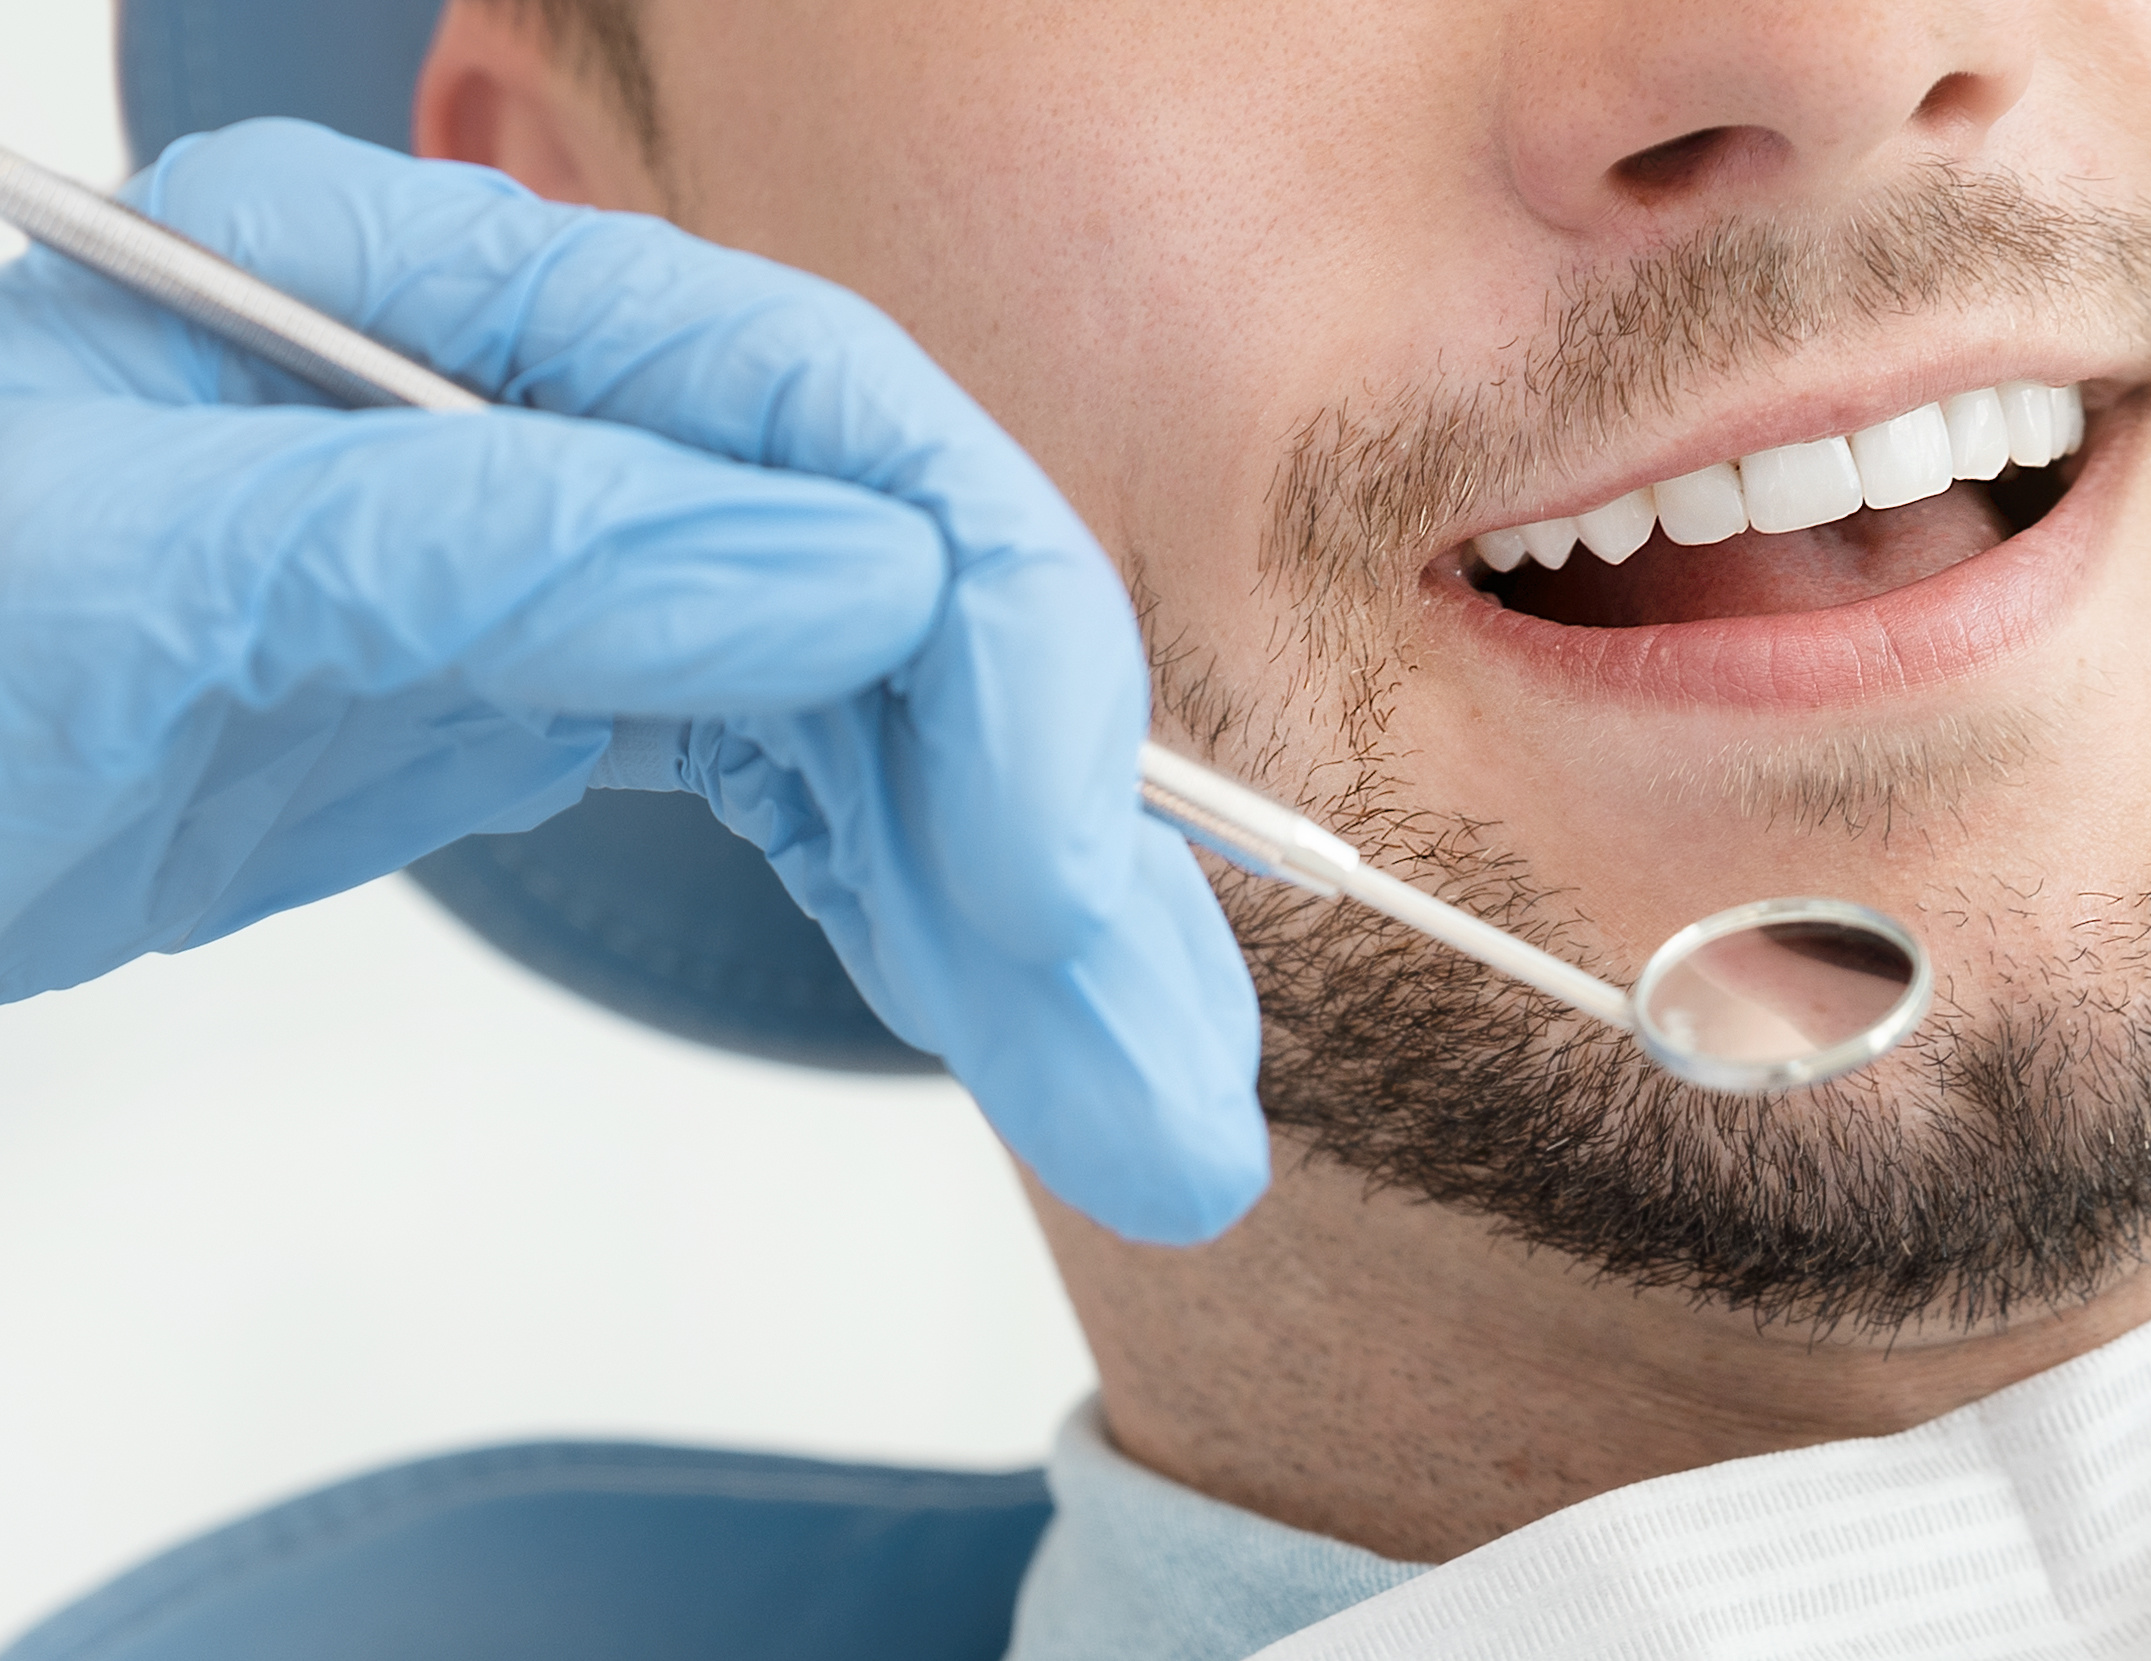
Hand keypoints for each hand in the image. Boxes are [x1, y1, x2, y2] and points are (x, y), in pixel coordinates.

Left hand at [0, 120, 1265, 1242]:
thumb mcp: (131, 592)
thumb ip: (495, 550)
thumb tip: (847, 574)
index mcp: (420, 289)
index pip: (819, 414)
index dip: (993, 636)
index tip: (1076, 860)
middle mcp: (518, 399)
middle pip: (898, 586)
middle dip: (1065, 840)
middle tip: (1178, 1073)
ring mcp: (533, 548)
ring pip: (882, 715)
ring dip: (1034, 924)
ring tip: (1150, 1116)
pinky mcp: (526, 686)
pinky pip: (795, 785)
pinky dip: (913, 913)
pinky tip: (1005, 1015)